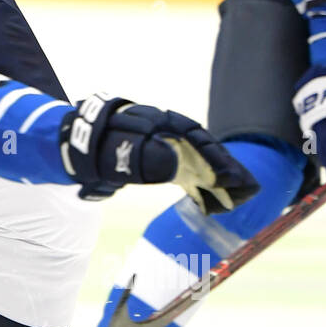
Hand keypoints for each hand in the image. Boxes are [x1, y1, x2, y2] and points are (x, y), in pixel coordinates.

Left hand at [59, 93, 259, 213]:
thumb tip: (173, 169)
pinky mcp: (165, 161)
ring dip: (217, 181)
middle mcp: (170, 132)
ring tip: (235, 201)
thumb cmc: (98, 146)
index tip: (229, 174)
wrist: (80, 147)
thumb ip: (141, 158)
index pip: (196, 136)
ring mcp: (168, 146)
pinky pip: (189, 173)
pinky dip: (201, 188)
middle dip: (225, 169)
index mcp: (162, 122)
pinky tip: (210, 205)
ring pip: (199, 163)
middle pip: (204, 149)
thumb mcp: (117, 152)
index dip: (215, 155)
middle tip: (245, 190)